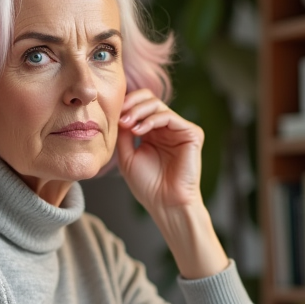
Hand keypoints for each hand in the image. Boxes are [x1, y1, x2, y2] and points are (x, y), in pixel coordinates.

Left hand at [115, 89, 204, 216]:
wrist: (165, 203)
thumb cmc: (147, 185)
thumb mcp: (127, 155)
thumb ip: (124, 133)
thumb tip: (118, 112)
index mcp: (153, 131)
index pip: (140, 105)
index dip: (126, 105)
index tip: (112, 115)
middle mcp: (167, 128)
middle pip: (149, 99)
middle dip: (131, 104)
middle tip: (120, 117)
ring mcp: (180, 130)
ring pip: (158, 105)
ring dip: (138, 111)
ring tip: (126, 124)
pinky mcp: (192, 134)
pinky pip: (169, 117)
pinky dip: (151, 120)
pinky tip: (138, 130)